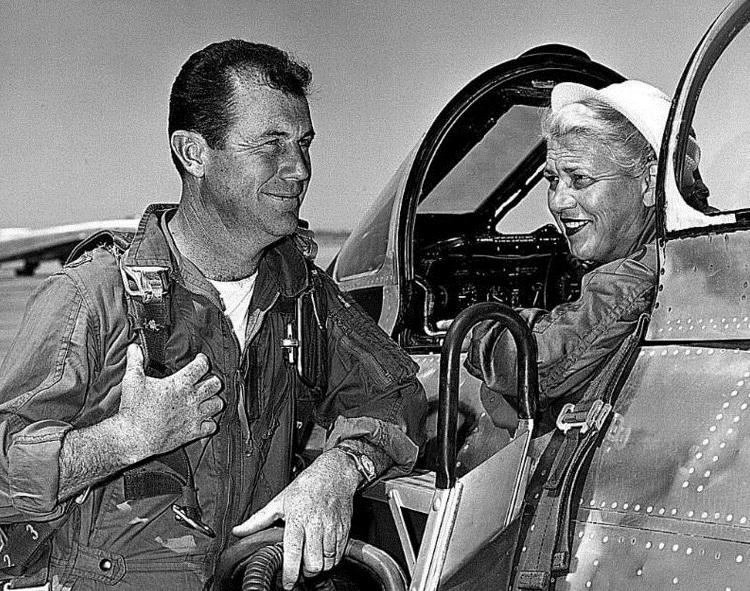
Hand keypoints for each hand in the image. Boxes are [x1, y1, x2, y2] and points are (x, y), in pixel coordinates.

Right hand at [117, 344, 223, 458]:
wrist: (133, 437)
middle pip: (215, 384)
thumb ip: (135, 361)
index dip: (202, 360)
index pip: (202, 366)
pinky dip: (210, 422)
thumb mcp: (133, 380)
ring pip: (218, 404)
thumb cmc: (133, 409)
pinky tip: (204, 420)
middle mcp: (191, 399)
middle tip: (205, 380)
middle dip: (212, 380)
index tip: (199, 360)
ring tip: (207, 398)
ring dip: (214, 400)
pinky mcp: (192, 432)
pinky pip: (212, 426)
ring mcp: (194, 416)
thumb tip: (134, 347)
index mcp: (180, 384)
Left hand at [232, 449, 360, 588]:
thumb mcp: (279, 500)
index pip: (294, 552)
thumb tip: (239, 531)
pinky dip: (331, 559)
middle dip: (306, 571)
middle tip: (300, 567)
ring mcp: (332, 528)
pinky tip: (323, 551)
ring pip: (328, 562)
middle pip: (314, 563)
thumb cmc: (306, 486)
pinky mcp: (345, 530)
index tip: (288, 583)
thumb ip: (258, 519)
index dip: (291, 573)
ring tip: (311, 559)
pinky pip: (339, 555)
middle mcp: (316, 525)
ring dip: (319, 566)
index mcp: (298, 519)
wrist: (334, 473)